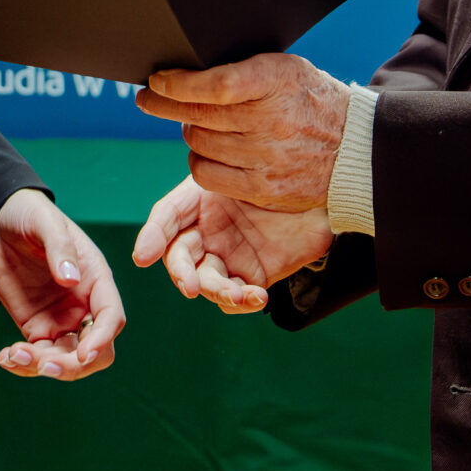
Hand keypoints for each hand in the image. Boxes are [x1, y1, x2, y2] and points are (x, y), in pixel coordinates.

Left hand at [0, 188, 124, 380]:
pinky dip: (24, 364)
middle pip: (95, 350)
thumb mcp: (45, 222)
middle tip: (43, 366)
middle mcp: (83, 304)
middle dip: (73, 366)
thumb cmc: (29, 214)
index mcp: (96, 279)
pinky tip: (6, 358)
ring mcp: (61, 319)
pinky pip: (37, 356)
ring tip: (13, 355)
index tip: (84, 354)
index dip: (103, 339)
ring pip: (65, 359)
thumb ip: (60, 248)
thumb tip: (71, 279)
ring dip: (43, 367)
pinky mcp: (36, 327)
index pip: (111, 317)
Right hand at [131, 177, 332, 313]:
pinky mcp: (254, 277)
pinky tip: (256, 297)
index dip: (152, 237)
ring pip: (207, 282)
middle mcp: (208, 232)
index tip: (142, 257)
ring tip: (239, 294)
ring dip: (217, 292)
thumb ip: (207, 186)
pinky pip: (238, 298)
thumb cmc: (280, 169)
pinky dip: (242, 302)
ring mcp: (229, 257)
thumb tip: (160, 222)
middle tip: (189, 285)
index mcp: (198, 203)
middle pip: (181, 258)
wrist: (328, 186)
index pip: (166, 220)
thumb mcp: (236, 168)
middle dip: (182, 273)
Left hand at [134, 51, 352, 210]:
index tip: (156, 81)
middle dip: (164, 105)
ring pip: (199, 145)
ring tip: (199, 125)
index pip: (217, 85)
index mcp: (278, 82)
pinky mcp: (264, 189)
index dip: (178, 84)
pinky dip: (200, 162)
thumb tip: (188, 70)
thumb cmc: (312, 100)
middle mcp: (273, 121)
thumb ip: (245, 69)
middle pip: (200, 117)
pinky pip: (208, 175)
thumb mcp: (287, 69)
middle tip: (151, 99)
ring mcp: (268, 158)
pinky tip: (208, 152)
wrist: (356, 147)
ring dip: (191, 133)